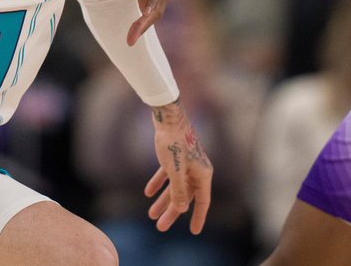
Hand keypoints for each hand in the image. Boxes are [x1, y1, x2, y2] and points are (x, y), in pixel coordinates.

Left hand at [146, 99, 211, 233]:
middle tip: (160, 227)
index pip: (203, 201)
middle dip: (172, 212)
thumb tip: (181, 208)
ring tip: (151, 214)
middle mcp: (196, 171)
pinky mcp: (174, 158)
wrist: (168, 119)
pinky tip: (148, 192)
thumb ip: (178, 190)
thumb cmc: (174, 143)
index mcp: (202, 174)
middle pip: (185, 197)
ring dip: (163, 200)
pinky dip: (158, 184)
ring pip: (174, 188)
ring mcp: (185, 165)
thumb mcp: (175, 170)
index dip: (198, 217)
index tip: (194, 231)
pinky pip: (166, 176)